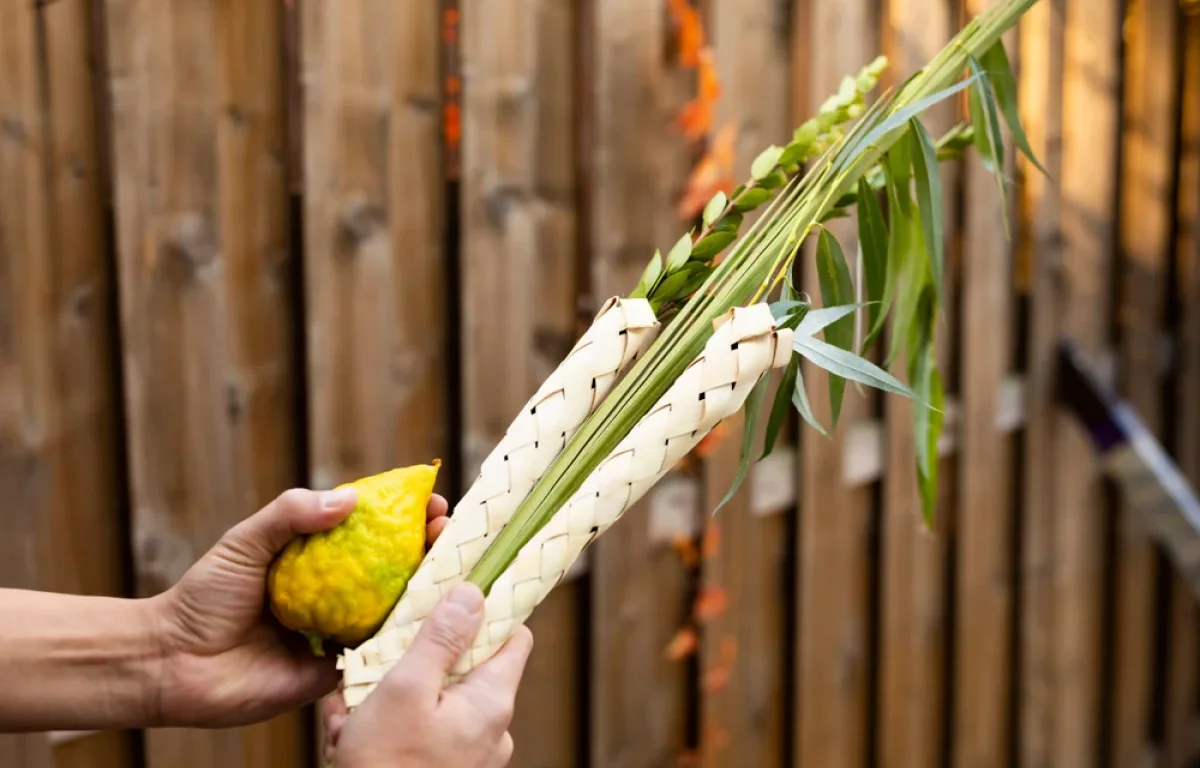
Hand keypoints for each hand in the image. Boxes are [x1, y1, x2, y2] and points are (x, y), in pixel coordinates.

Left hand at [147, 485, 449, 727]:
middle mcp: (335, 595)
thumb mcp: (245, 542)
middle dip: (428, 549)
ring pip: (393, 611)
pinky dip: (403, 641)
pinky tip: (431, 624)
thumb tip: (348, 498)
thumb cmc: (203, 598)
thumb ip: (291, 514)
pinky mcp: (334, 672)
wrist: (173, 663)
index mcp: (317, 561)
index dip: (406, 517)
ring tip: (453, 571)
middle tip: (449, 532)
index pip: (372, 532)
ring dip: (426, 591)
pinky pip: (375, 657)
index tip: (433, 501)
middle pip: (394, 568)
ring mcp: (337, 633)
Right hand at [322, 583, 533, 767]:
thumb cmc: (387, 767)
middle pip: (464, 667)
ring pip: (433, 702)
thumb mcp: (406, 690)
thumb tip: (472, 592)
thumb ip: (440, 639)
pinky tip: (349, 735)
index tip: (453, 597)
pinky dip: (387, 728)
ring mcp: (470, 755)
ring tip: (350, 711)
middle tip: (375, 664)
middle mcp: (492, 729)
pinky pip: (420, 735)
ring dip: (391, 697)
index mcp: (492, 701)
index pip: (514, 635)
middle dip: (418, 660)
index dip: (487, 611)